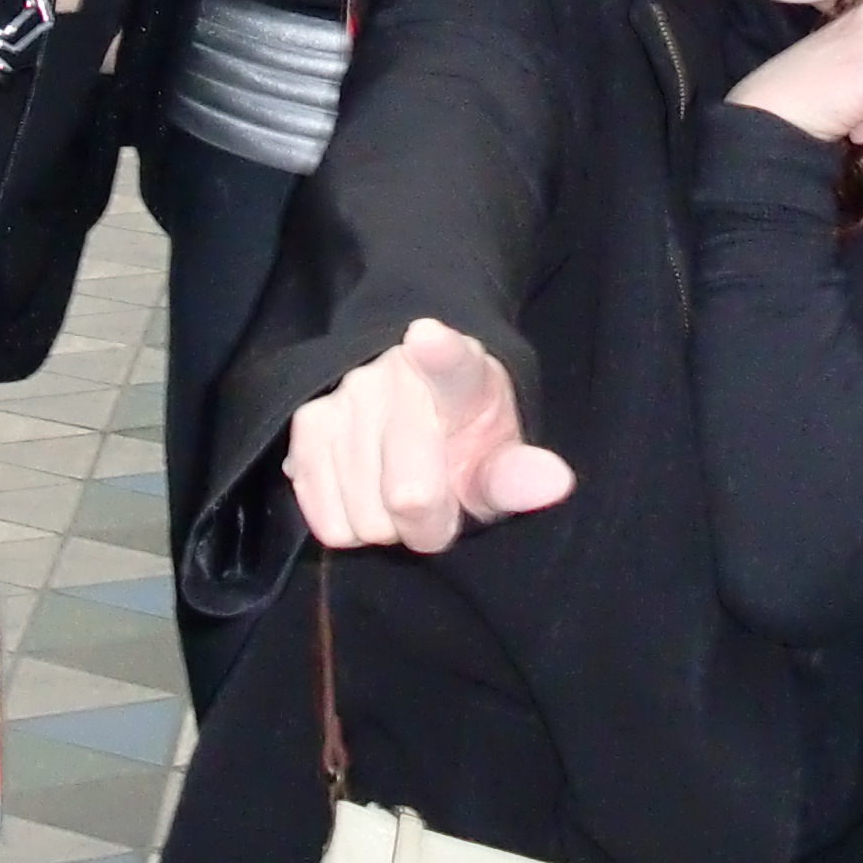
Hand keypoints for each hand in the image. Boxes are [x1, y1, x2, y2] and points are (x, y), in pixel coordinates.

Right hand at [282, 317, 573, 553]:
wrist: (410, 413)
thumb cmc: (466, 443)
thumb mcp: (500, 459)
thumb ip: (520, 476)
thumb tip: (556, 483)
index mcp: (463, 375)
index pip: (450, 365)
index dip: (439, 355)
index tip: (426, 336)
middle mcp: (396, 373)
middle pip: (409, 495)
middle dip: (428, 523)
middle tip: (438, 501)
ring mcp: (346, 395)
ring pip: (365, 518)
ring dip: (387, 525)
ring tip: (398, 490)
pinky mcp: (306, 423)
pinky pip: (328, 521)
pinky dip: (350, 526)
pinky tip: (365, 491)